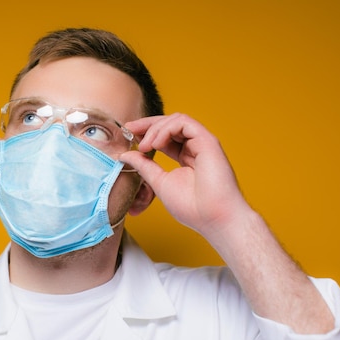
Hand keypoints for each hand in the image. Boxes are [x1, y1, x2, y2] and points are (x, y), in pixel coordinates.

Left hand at [119, 113, 251, 237]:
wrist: (213, 218)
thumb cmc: (192, 207)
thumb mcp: (159, 182)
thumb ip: (144, 166)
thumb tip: (125, 155)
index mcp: (185, 157)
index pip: (164, 136)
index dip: (146, 132)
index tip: (128, 134)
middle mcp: (195, 148)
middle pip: (169, 124)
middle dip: (147, 124)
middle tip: (129, 129)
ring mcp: (202, 143)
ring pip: (176, 120)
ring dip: (155, 129)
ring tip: (144, 146)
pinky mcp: (208, 141)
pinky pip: (184, 123)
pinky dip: (166, 129)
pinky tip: (156, 143)